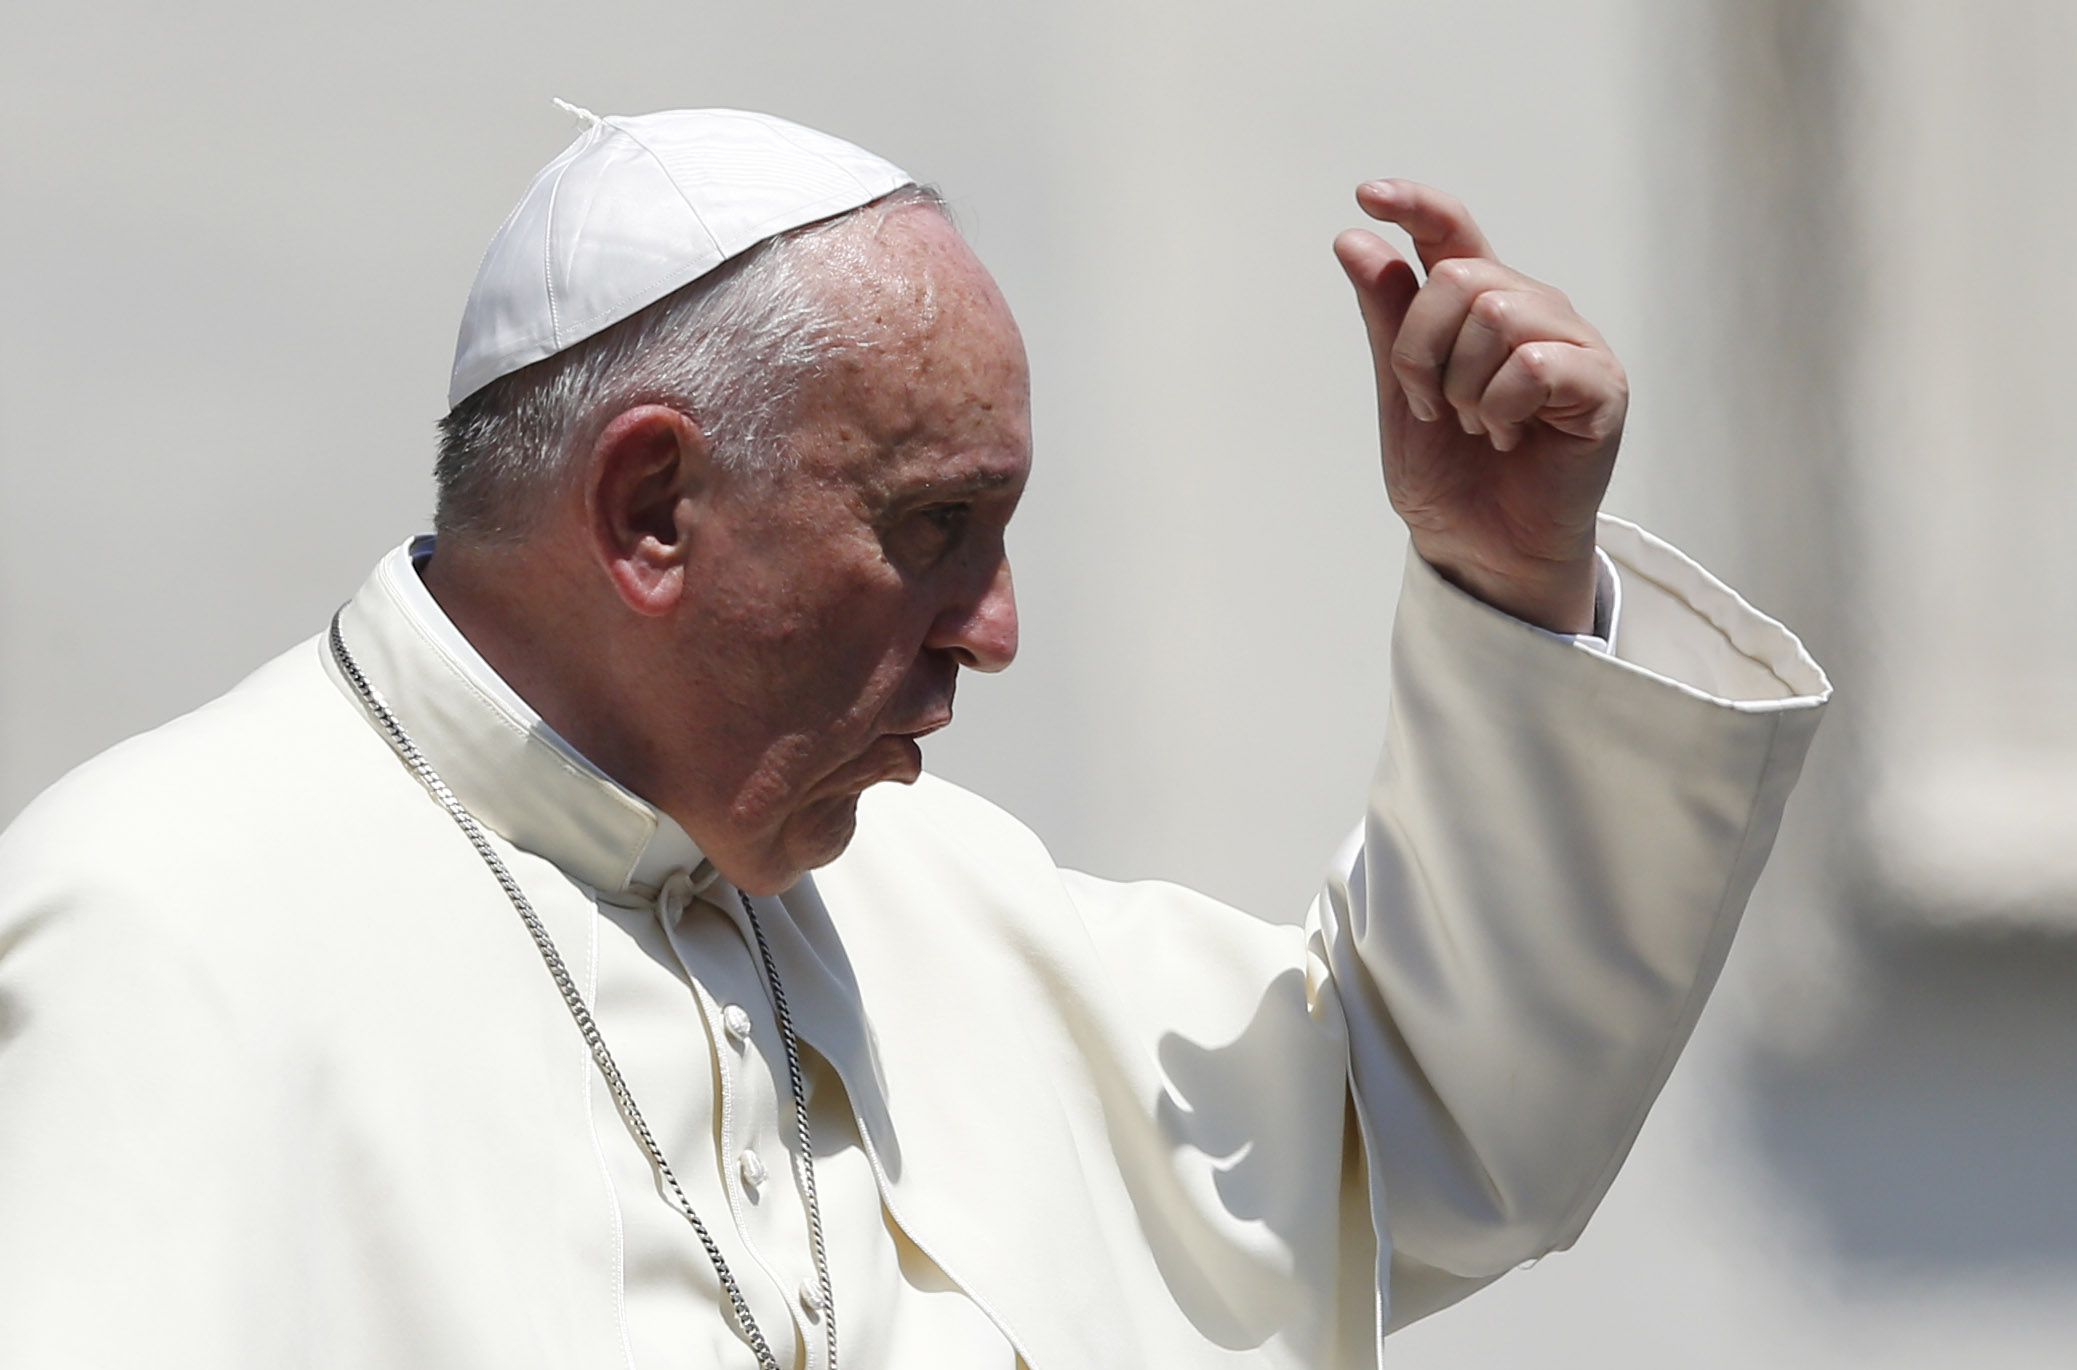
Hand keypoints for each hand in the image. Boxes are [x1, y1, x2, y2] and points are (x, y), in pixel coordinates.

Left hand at [1334, 181, 1624, 633]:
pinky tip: (1510, 438)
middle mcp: (1530, 309)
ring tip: (1478, 428)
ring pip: (1497, 316)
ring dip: (1464, 387)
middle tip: (1437, 410)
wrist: (1478, 548)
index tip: (1368, 194)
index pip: (1451, 232)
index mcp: (1480, 304)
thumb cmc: (1448, 474)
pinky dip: (1503, 407)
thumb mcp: (1400, 392)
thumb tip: (1356, 239)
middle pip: (1460, 280)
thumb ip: (1387, 317)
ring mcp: (1570, 344)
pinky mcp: (1600, 385)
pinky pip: (1536, 363)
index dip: (1415, 206)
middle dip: (1422, 352)